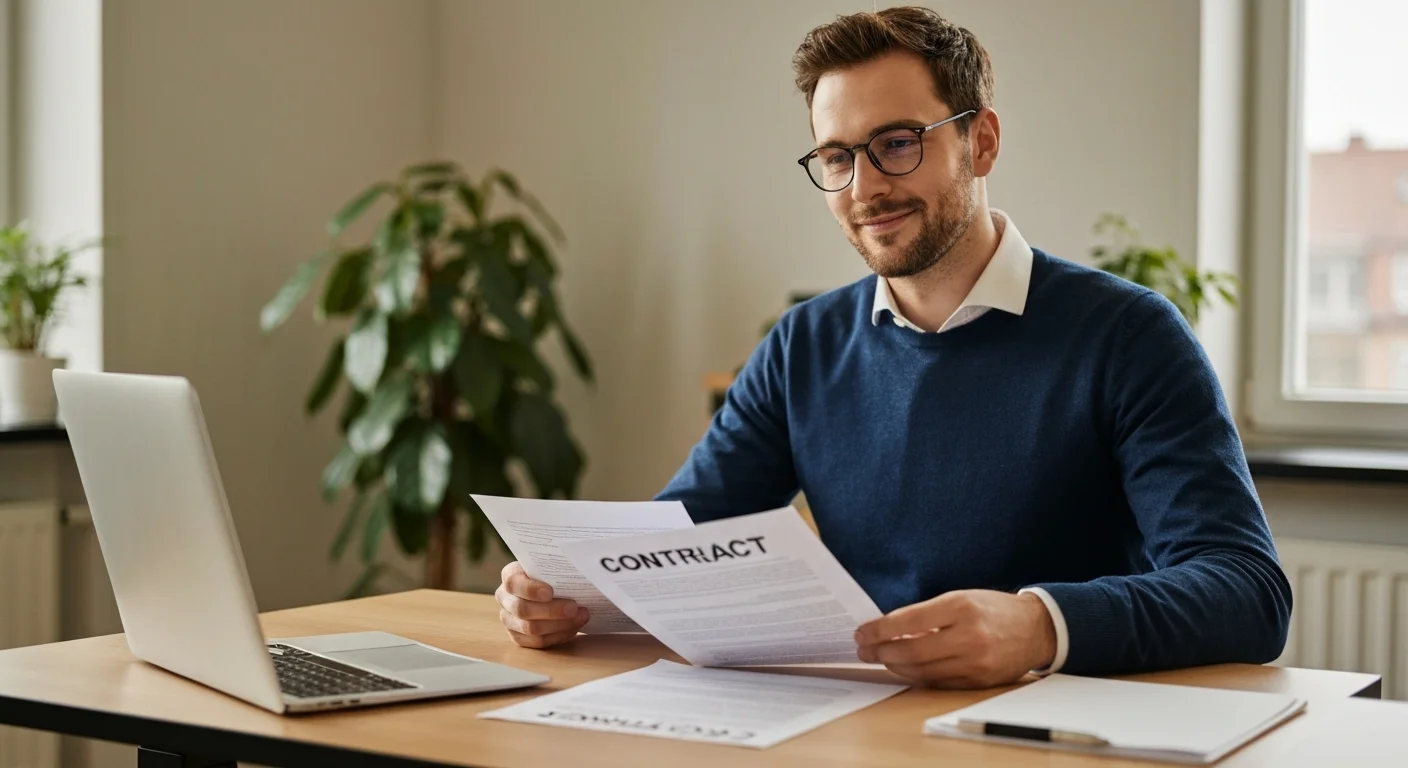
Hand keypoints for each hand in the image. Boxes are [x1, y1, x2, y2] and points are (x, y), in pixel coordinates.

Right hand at [495, 561, 589, 647]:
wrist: (550, 587)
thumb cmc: (552, 574)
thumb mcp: (551, 566)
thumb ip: (556, 567)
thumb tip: (578, 566)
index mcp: (510, 576)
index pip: (513, 583)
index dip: (531, 589)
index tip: (550, 592)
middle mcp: (505, 598)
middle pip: (523, 610)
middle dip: (552, 611)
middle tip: (574, 608)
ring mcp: (509, 619)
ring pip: (531, 629)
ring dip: (559, 625)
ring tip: (580, 617)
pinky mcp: (518, 636)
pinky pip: (537, 642)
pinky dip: (558, 636)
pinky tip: (573, 628)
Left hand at [854, 590, 1055, 687]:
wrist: (1036, 629)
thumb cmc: (993, 609)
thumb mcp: (961, 598)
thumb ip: (927, 615)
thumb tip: (890, 631)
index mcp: (960, 606)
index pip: (908, 621)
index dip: (880, 629)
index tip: (862, 633)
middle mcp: (968, 635)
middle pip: (911, 651)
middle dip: (881, 652)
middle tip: (864, 650)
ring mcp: (975, 662)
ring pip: (922, 671)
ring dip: (895, 666)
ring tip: (881, 659)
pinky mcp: (979, 681)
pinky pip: (938, 683)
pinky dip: (918, 676)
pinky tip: (905, 669)